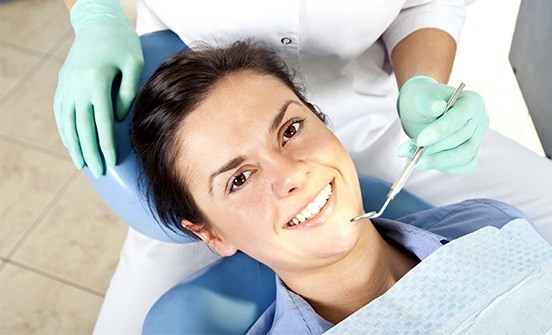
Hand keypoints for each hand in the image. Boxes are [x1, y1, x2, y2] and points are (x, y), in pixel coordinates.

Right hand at [54, 0, 143, 177]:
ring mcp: (66, 85)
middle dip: (91, 152)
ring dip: (75, 145)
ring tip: (83, 164)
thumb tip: (117, 119)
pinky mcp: (62, 84)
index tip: (111, 162)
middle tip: (99, 172)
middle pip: (83, 126)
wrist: (96, 24)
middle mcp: (77, 86)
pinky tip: (71, 144)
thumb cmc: (122, 43)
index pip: (102, 121)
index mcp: (96, 81)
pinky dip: (65, 130)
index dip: (106, 144)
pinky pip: (61, 113)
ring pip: (68, 122)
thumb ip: (128, 92)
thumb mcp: (133, 63)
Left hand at [397, 76, 488, 173]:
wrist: (424, 109)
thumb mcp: (421, 96)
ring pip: (462, 156)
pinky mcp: (471, 153)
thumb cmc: (424, 100)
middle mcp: (480, 120)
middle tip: (405, 151)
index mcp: (472, 101)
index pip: (459, 119)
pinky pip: (460, 166)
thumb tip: (437, 107)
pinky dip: (441, 165)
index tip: (420, 141)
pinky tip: (423, 160)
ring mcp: (478, 138)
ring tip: (410, 157)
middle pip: (460, 140)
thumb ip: (429, 102)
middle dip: (431, 149)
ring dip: (434, 160)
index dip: (440, 131)